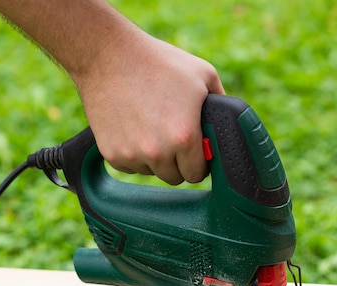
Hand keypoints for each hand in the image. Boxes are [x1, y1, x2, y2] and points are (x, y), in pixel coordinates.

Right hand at [0, 0, 223, 183]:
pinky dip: (133, 154)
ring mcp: (132, 155)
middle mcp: (158, 152)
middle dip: (178, 162)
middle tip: (173, 137)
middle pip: (174, 177)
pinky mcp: (112, 154)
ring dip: (155, 159)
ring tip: (152, 127)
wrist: (107, 57)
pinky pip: (130, 166)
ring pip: (152, 172)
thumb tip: (228, 122)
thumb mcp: (203, 74)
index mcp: (184, 137)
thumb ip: (221, 102)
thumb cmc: (157, 63)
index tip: (195, 151)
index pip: (197, 174)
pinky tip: (133, 128)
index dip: (199, 163)